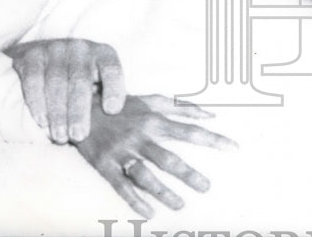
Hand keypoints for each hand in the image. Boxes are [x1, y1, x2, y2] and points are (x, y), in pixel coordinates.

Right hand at [6, 38, 125, 143]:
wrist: (40, 54)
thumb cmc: (77, 78)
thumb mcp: (97, 81)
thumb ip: (106, 99)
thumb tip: (119, 126)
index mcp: (103, 54)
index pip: (112, 69)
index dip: (114, 88)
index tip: (112, 110)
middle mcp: (80, 48)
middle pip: (80, 80)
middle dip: (79, 111)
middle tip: (79, 135)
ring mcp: (55, 49)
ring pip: (56, 83)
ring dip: (58, 113)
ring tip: (60, 136)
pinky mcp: (32, 55)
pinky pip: (34, 80)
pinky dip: (37, 103)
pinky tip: (42, 121)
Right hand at [76, 93, 236, 217]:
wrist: (80, 109)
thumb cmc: (122, 106)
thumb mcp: (151, 101)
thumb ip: (181, 107)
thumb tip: (210, 114)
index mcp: (153, 120)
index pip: (188, 131)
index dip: (211, 140)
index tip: (232, 148)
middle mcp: (139, 137)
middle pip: (168, 158)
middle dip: (188, 174)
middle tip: (206, 187)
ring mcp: (121, 153)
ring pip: (145, 175)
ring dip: (163, 191)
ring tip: (180, 204)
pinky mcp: (105, 166)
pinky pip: (121, 186)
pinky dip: (135, 200)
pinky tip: (149, 211)